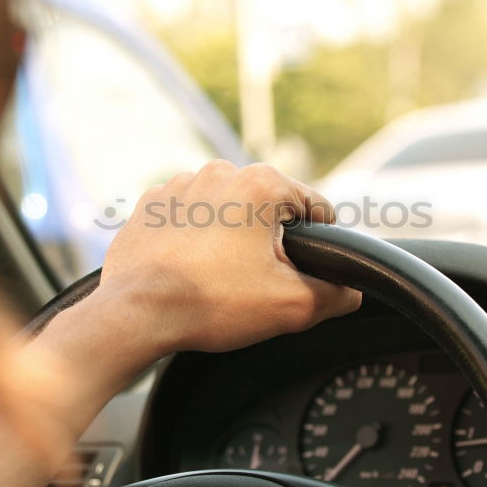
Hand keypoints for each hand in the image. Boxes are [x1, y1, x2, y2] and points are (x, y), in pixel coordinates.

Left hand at [93, 160, 361, 354]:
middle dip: (271, 241)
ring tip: (221, 278)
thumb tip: (350, 291)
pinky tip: (192, 270)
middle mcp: (220, 172)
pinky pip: (189, 218)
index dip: (322, 241)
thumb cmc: (210, 304)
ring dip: (232, 237)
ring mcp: (180, 185)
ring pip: (227, 210)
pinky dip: (195, 239)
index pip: (315, 207)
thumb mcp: (292, 306)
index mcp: (261, 185)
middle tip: (259, 282)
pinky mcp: (150, 204)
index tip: (310, 268)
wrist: (136, 314)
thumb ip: (335, 294)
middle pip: (269, 207)